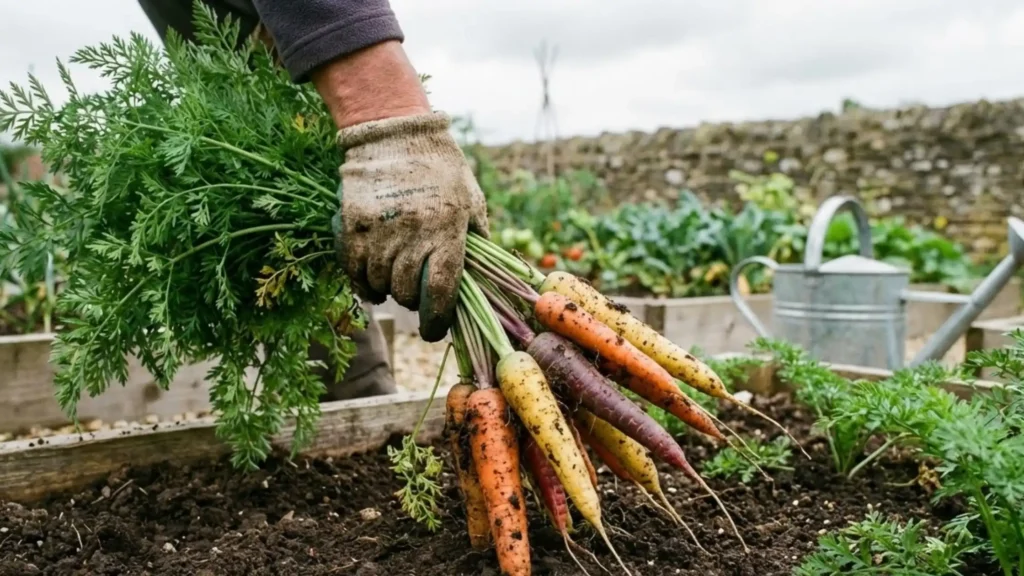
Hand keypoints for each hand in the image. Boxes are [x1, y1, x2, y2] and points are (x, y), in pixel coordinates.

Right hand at [332, 111, 489, 341]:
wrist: (393, 132)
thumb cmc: (441, 167)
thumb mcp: (471, 200)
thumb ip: (478, 241)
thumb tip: (485, 279)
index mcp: (447, 231)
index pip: (440, 292)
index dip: (436, 319)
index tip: (433, 330)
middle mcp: (412, 235)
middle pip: (407, 292)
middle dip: (413, 299)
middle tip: (416, 289)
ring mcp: (378, 232)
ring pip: (380, 284)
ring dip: (388, 287)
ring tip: (395, 272)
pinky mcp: (351, 226)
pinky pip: (353, 271)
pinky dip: (362, 281)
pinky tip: (371, 276)